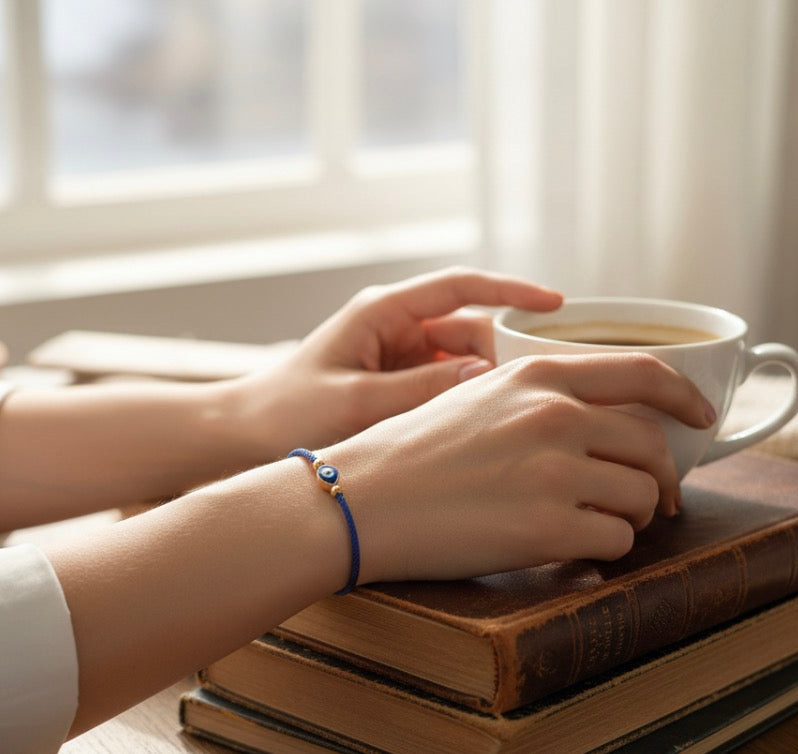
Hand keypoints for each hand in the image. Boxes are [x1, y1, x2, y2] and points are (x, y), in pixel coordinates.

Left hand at [234, 267, 562, 455]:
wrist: (241, 437)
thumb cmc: (287, 413)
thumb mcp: (357, 402)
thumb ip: (422, 389)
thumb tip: (487, 375)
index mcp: (383, 311)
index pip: (461, 287)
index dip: (512, 290)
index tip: (556, 303)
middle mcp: (395, 326)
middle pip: (471, 328)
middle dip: (505, 353)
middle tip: (543, 388)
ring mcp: (398, 355)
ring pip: (463, 360)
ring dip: (487, 382)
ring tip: (519, 414)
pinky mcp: (396, 384)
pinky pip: (445, 384)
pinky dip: (466, 400)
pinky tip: (487, 426)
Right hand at [319, 352, 716, 582]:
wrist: (359, 500)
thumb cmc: (407, 453)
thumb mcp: (477, 395)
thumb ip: (541, 396)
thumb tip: (603, 421)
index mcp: (537, 375)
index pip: (644, 373)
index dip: (686, 398)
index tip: (703, 418)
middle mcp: (555, 415)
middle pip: (652, 445)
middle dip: (661, 479)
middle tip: (652, 501)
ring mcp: (555, 471)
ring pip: (641, 497)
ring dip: (629, 518)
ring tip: (593, 527)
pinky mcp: (548, 528)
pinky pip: (616, 541)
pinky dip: (605, 549)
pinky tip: (571, 548)